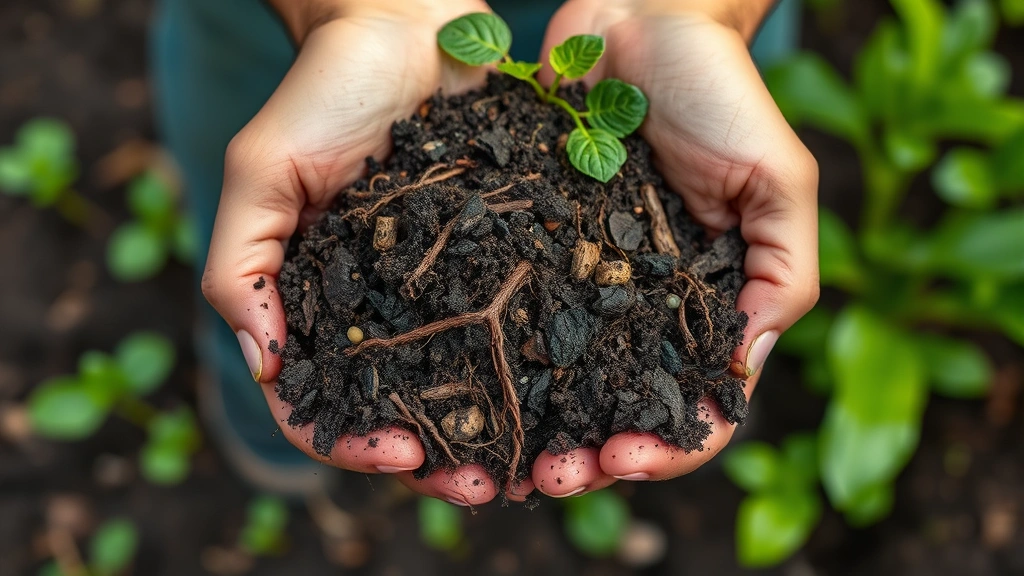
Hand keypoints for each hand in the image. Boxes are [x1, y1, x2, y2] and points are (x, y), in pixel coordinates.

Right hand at [201, 1, 535, 504]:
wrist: (407, 25)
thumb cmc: (325, 91)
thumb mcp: (261, 171)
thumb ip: (240, 266)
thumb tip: (262, 365)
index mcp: (317, 305)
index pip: (322, 403)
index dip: (351, 444)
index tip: (400, 456)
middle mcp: (383, 311)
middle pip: (403, 411)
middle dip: (439, 460)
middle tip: (482, 487)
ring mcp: (444, 290)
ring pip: (468, 385)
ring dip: (497, 433)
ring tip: (537, 463)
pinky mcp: (498, 258)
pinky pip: (518, 325)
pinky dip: (538, 371)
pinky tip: (573, 394)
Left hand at [529, 0, 819, 496]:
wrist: (640, 19)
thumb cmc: (719, 92)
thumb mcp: (777, 180)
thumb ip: (782, 274)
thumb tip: (741, 372)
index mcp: (707, 304)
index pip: (695, 404)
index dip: (667, 447)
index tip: (626, 460)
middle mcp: (641, 306)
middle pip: (618, 408)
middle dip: (590, 456)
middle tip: (550, 478)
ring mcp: (582, 281)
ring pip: (557, 380)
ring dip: (533, 428)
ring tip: (501, 457)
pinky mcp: (530, 248)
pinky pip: (508, 314)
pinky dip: (492, 359)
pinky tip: (461, 386)